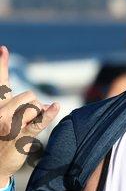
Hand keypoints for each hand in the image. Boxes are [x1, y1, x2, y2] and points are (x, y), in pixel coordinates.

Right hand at [0, 45, 59, 179]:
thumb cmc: (2, 140)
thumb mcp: (5, 119)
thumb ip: (22, 107)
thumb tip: (45, 105)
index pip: (0, 81)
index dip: (1, 64)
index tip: (4, 50)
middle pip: (28, 95)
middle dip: (34, 105)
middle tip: (27, 120)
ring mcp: (9, 123)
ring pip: (34, 106)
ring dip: (38, 114)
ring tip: (27, 127)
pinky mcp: (20, 135)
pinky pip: (39, 121)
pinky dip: (48, 114)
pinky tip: (55, 107)